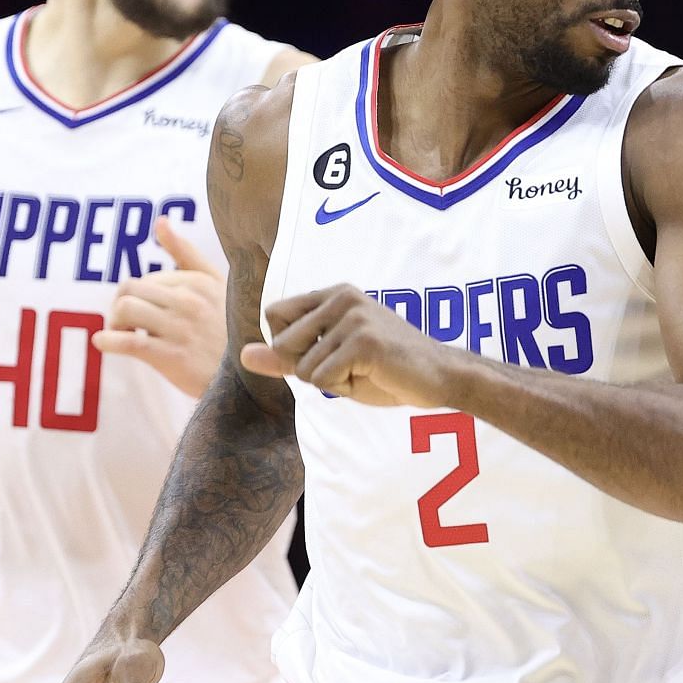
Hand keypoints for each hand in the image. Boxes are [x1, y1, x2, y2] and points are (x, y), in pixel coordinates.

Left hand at [93, 216, 225, 397]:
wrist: (246, 381)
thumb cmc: (227, 332)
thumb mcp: (216, 287)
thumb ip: (186, 254)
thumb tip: (160, 221)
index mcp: (199, 282)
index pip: (147, 279)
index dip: (137, 297)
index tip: (142, 314)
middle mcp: (190, 301)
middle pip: (129, 289)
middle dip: (120, 307)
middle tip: (127, 325)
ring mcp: (180, 329)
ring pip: (124, 310)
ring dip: (114, 323)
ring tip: (123, 334)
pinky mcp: (172, 356)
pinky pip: (128, 341)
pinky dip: (108, 342)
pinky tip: (103, 344)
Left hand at [240, 284, 462, 407]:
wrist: (439, 377)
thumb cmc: (386, 369)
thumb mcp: (330, 360)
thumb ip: (286, 357)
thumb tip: (243, 355)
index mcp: (333, 293)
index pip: (275, 316)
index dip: (290, 347)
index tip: (328, 351)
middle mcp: (341, 296)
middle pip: (284, 344)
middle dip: (310, 369)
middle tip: (351, 366)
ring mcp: (353, 316)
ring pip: (304, 368)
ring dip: (331, 382)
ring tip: (366, 371)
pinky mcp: (363, 341)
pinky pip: (322, 379)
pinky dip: (344, 389)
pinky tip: (373, 377)